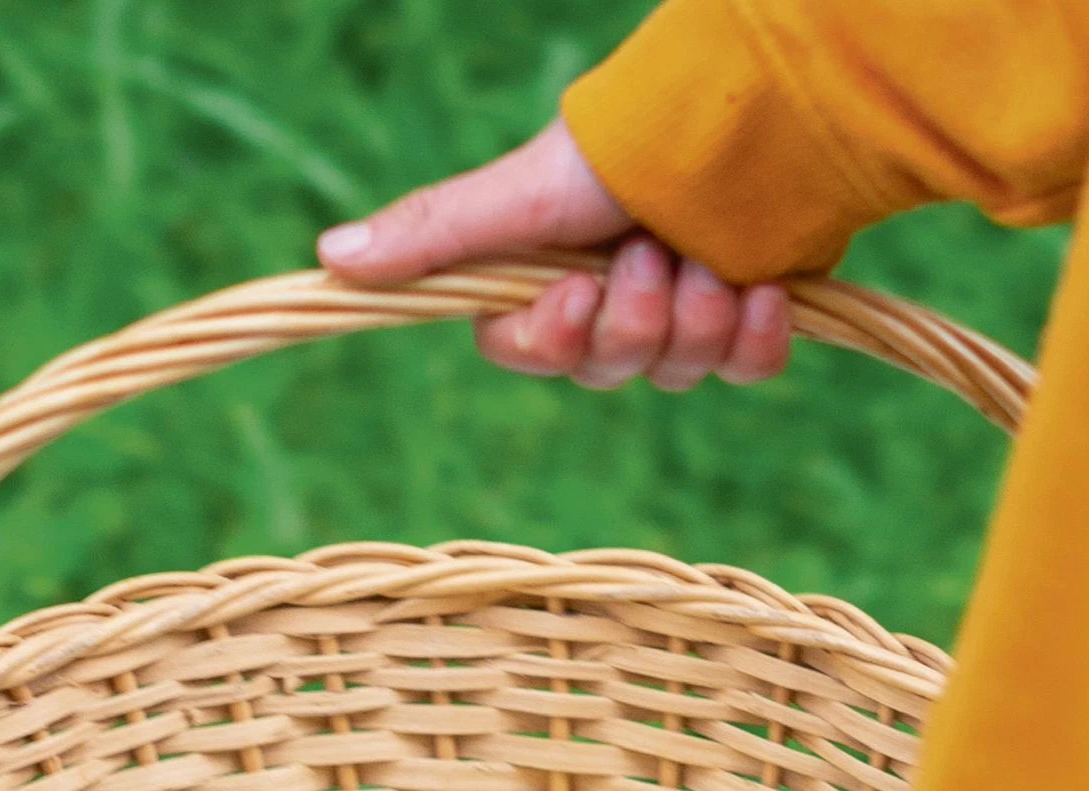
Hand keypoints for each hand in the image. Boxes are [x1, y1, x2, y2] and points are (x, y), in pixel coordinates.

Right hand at [314, 120, 793, 391]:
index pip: (531, 353)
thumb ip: (432, 232)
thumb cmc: (624, 152)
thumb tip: (327, 257)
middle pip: (607, 370)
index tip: (578, 290)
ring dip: (695, 314)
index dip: (557, 338)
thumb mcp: (516, 195)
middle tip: (654, 250)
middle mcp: (612, 298)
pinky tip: (761, 286)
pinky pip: (748, 369)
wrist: (753, 121)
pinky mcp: (751, 315)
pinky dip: (757, 334)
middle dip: (635, 317)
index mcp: (550, 278)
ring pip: (675, 371)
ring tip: (710, 256)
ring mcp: (684, 308)